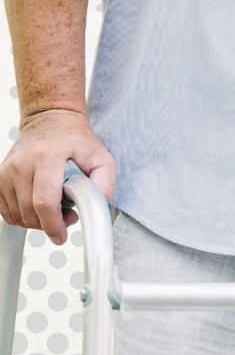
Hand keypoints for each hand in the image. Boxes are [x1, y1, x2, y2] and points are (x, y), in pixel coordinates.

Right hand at [0, 110, 115, 243]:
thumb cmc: (75, 139)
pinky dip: (23, 216)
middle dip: (49, 223)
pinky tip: (38, 205)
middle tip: (67, 216)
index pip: (45, 201)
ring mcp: (7, 171)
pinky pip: (7, 212)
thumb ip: (104, 181)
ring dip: (37, 221)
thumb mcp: (100, 156)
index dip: (54, 224)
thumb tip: (99, 204)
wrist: (50, 120)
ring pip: (17, 215)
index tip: (62, 234)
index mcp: (49, 156)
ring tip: (55, 207)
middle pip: (30, 212)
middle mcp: (23, 163)